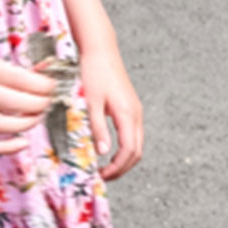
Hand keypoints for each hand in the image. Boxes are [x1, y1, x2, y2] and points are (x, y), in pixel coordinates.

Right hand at [0, 50, 55, 154]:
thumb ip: (15, 73)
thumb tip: (48, 83)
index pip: (20, 80)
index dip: (43, 86)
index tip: (53, 86)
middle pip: (14, 104)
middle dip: (39, 105)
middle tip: (48, 102)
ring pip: (3, 126)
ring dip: (28, 124)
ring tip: (37, 116)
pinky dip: (8, 147)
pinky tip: (23, 141)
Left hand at [72, 44, 144, 179]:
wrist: (101, 50)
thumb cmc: (93, 73)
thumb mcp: (91, 102)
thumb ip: (97, 128)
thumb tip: (102, 152)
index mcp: (127, 114)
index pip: (129, 151)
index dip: (117, 167)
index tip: (101, 176)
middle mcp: (136, 114)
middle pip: (137, 151)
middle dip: (122, 168)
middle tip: (104, 176)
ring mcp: (135, 111)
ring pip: (136, 143)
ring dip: (124, 159)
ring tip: (105, 166)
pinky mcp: (131, 107)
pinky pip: (133, 134)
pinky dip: (124, 147)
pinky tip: (109, 149)